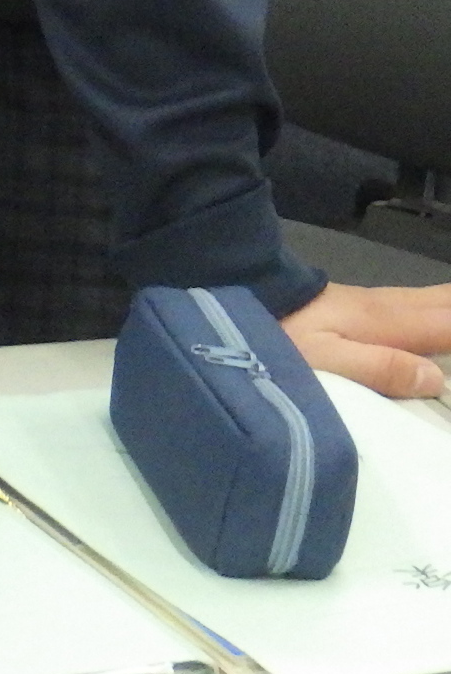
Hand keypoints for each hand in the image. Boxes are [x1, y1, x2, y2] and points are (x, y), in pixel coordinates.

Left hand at [282, 281, 450, 397]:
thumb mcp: (325, 358)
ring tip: (449, 341)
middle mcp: (389, 305)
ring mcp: (375, 301)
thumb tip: (437, 379)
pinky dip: (438, 311)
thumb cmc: (283, 333)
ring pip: (434, 299)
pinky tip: (437, 327)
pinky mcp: (360, 304)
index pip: (450, 324)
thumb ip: (380, 368)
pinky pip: (417, 304)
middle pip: (447, 302)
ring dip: (450, 314)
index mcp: (388, 321)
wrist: (243, 294)